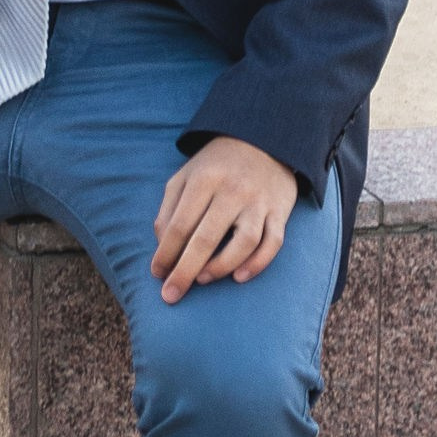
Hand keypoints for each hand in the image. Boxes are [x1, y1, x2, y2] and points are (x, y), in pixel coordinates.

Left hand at [151, 137, 298, 303]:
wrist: (263, 140)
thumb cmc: (216, 166)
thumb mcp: (185, 177)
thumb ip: (169, 209)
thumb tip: (162, 248)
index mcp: (203, 180)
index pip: (180, 225)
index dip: (165, 253)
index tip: (157, 274)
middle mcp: (232, 190)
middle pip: (206, 238)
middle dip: (185, 271)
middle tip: (170, 295)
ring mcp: (258, 201)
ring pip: (243, 243)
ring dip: (220, 267)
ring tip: (203, 279)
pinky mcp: (280, 211)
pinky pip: (273, 243)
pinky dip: (258, 263)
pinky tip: (239, 277)